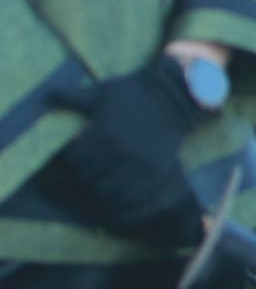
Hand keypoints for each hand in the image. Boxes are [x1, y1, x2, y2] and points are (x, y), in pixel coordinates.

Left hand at [47, 60, 205, 246]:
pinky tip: (119, 189)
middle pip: (89, 177)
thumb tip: (47, 96)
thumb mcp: (102, 91)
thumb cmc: (134, 91)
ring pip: (108, 189)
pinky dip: (122, 197)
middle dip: (85, 173)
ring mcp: (138, 162)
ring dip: (101, 187)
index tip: (76, 153)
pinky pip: (133, 193)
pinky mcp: (155, 169)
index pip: (75, 160)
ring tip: (102, 178)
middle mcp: (119, 151)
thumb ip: (73, 97)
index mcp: (103, 133)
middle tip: (89, 166)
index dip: (71, 158)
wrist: (175, 94)